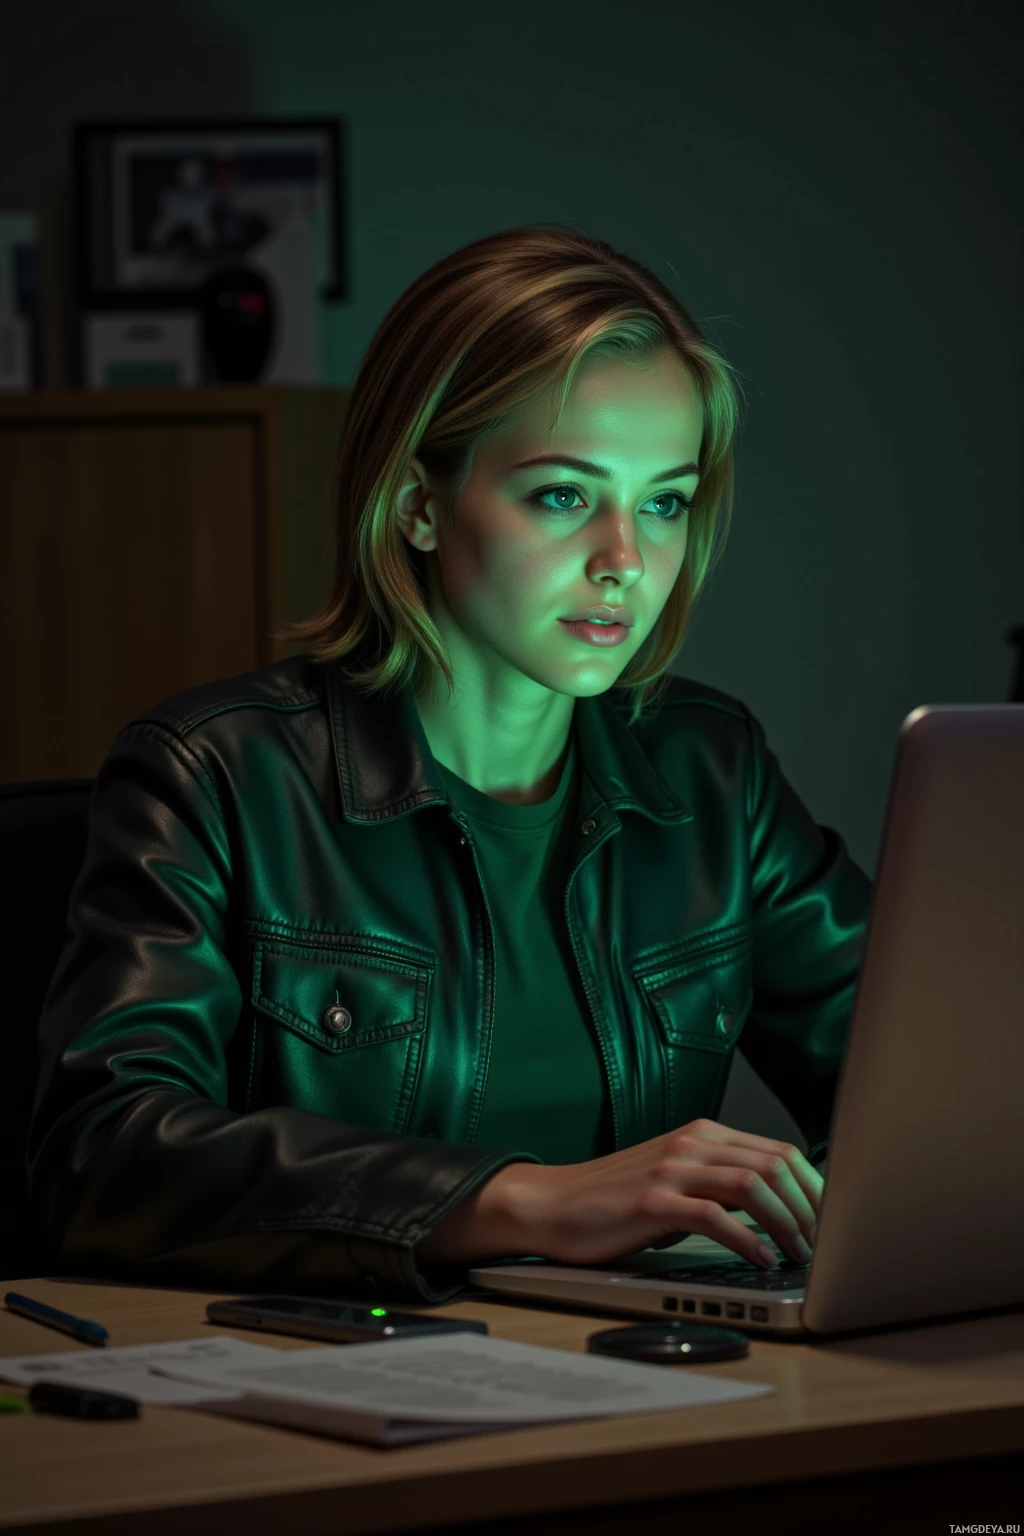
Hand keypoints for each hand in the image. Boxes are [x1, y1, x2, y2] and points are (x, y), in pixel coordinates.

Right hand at [521, 1118, 821, 1268]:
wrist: (551, 1206)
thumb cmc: (614, 1201)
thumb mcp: (676, 1183)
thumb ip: (718, 1186)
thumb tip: (779, 1212)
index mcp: (701, 1135)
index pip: (779, 1151)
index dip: (815, 1187)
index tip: (833, 1221)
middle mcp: (691, 1143)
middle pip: (774, 1164)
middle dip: (810, 1207)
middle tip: (825, 1244)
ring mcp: (671, 1170)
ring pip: (752, 1184)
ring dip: (786, 1222)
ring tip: (799, 1253)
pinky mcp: (652, 1202)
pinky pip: (714, 1215)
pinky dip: (747, 1239)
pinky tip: (761, 1258)